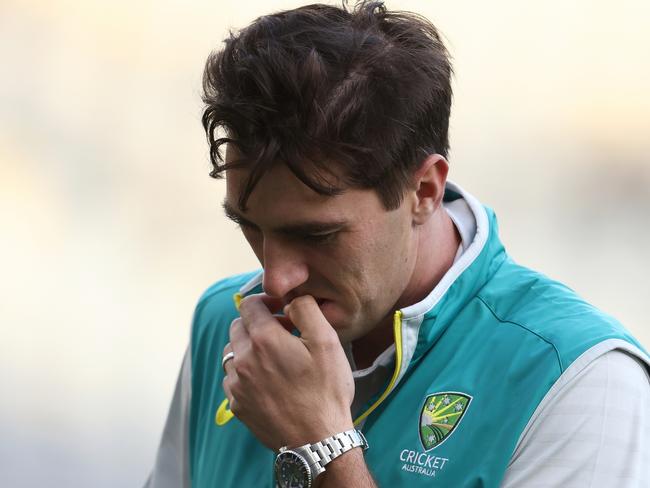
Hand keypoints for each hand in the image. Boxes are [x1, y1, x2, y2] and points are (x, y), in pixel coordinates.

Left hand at [222, 294, 354, 449]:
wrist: (318, 441)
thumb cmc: (326, 391)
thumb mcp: (327, 342)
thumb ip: (306, 310)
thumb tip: (290, 301)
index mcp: (264, 339)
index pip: (249, 305)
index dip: (266, 302)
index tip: (281, 312)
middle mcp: (243, 359)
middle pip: (237, 327)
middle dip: (257, 325)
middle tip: (283, 336)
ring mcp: (237, 384)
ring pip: (232, 352)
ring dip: (248, 349)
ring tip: (274, 360)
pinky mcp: (237, 405)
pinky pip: (233, 378)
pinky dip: (245, 373)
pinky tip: (268, 381)